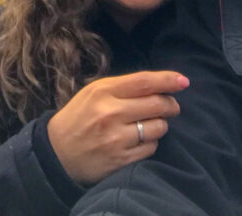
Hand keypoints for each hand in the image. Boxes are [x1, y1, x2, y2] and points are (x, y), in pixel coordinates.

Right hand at [46, 70, 187, 185]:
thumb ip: (123, 87)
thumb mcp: (94, 92)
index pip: (144, 81)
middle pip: (157, 104)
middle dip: (171, 104)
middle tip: (171, 106)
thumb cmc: (79, 117)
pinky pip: (151, 149)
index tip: (183, 81)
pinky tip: (140, 141)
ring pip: (158, 128)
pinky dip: (151, 143)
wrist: (57, 153)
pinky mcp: (121, 161)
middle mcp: (111, 113)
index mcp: (103, 92)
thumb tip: (159, 84)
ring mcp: (116, 139)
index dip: (168, 80)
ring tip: (150, 124)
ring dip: (161, 125)